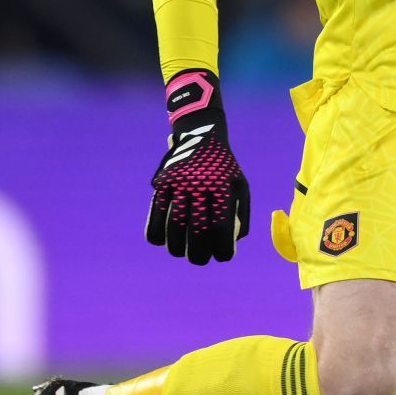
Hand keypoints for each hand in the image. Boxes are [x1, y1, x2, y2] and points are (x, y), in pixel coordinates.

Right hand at [146, 69, 251, 264]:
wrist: (200, 135)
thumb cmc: (224, 168)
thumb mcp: (240, 185)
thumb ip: (241, 214)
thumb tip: (232, 244)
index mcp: (223, 187)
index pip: (221, 227)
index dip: (222, 248)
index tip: (223, 258)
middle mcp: (200, 185)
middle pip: (196, 230)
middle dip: (199, 253)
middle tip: (201, 260)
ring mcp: (178, 183)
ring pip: (173, 226)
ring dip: (176, 247)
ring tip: (181, 253)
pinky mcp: (162, 183)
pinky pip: (154, 214)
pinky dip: (156, 233)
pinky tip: (163, 241)